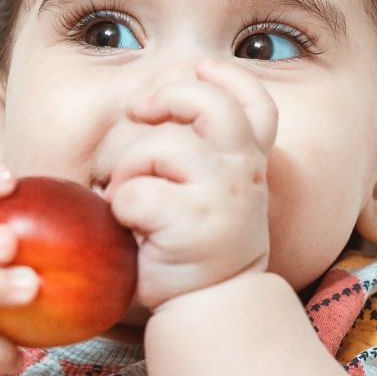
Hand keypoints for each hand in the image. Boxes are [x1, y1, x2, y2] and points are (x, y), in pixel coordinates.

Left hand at [104, 58, 277, 310]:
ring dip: (127, 171)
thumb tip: (151, 101)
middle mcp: (243, 172)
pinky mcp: (190, 222)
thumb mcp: (213, 195)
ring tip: (128, 201)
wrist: (209, 308)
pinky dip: (119, 210)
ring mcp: (220, 196)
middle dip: (166, 97)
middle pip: (207, 103)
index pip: (257, 105)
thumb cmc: (197, 247)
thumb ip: (202, 152)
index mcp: (249, 163)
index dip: (229, 77)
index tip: (202, 67)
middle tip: (141, 113)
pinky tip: (130, 230)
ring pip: (156, 147)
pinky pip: (133, 194)